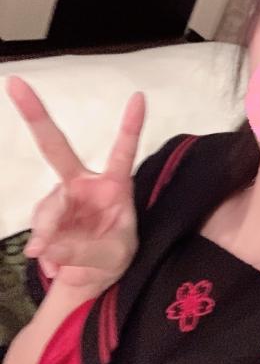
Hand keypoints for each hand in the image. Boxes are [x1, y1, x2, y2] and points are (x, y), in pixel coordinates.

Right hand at [5, 76, 145, 294]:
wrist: (91, 279)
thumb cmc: (113, 257)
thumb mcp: (111, 257)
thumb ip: (82, 251)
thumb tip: (46, 245)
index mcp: (114, 186)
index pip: (123, 151)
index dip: (131, 125)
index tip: (139, 96)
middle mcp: (84, 184)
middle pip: (55, 146)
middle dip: (35, 114)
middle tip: (16, 85)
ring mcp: (61, 198)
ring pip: (47, 207)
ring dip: (49, 232)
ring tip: (57, 256)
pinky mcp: (46, 214)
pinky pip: (40, 228)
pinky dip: (44, 246)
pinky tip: (53, 260)